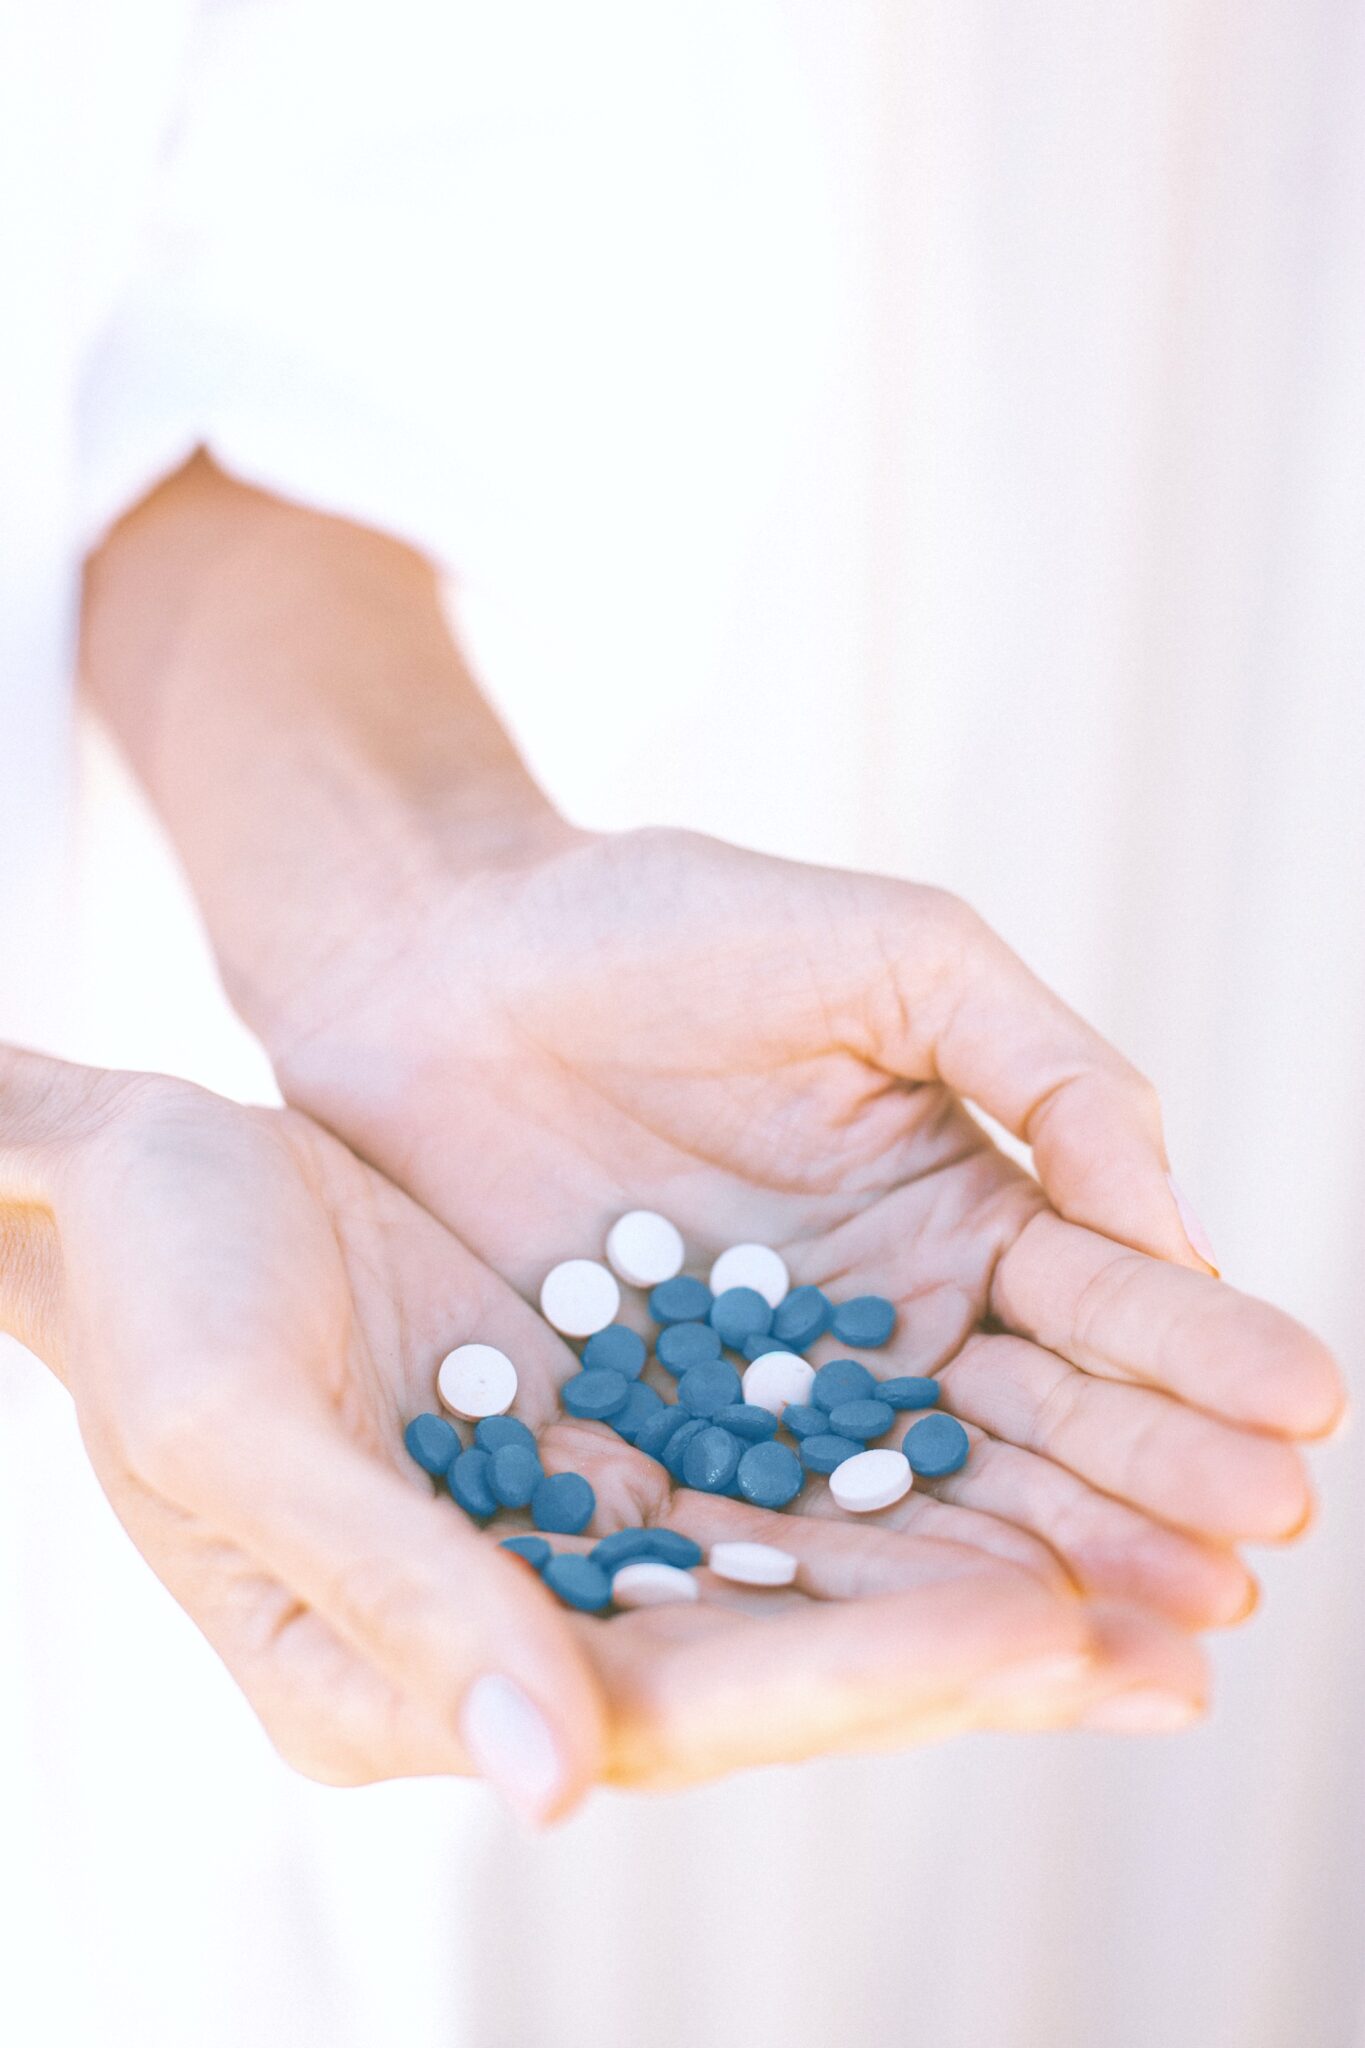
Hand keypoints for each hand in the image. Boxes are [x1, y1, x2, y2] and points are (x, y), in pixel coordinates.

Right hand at [5, 1059, 1208, 1803]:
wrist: (130, 1175)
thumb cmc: (149, 1288)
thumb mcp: (238, 1432)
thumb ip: (401, 1603)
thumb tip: (562, 1790)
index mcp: (414, 1673)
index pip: (682, 1696)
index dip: (866, 1668)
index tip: (1039, 1625)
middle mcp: (522, 1625)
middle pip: (791, 1650)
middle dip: (990, 1632)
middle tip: (1186, 1611)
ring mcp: (581, 1526)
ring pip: (824, 1560)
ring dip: (998, 1556)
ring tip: (1179, 1555)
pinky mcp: (619, 1432)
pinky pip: (799, 1465)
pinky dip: (926, 1464)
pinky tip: (1048, 1453)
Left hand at [274, 826, 1343, 1637]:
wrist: (440, 959)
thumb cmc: (665, 925)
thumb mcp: (896, 956)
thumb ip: (1047, 1072)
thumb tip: (1177, 1230)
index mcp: (963, 1205)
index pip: (1104, 1300)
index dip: (1197, 1353)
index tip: (1300, 1407)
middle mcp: (887, 1324)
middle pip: (1039, 1426)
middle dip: (1153, 1480)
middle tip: (1260, 1545)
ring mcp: (772, 1400)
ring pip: (928, 1504)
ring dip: (1047, 1566)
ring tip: (1173, 1624)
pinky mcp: (651, 1452)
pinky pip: (767, 1532)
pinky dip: (862, 1594)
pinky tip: (951, 1646)